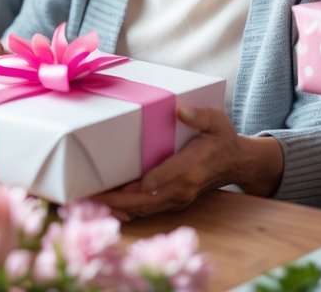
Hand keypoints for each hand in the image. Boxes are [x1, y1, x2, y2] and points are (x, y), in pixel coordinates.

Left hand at [94, 107, 282, 218]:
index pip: (157, 181)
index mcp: (190, 168)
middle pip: (142, 202)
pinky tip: (108, 206)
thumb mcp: (216, 121)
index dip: (132, 188)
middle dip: (112, 202)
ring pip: (142, 210)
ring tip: (88, 203)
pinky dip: (126, 210)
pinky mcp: (174, 202)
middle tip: (84, 199)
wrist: (237, 163)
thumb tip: (180, 110)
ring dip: (115, 208)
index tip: (107, 189)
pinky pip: (147, 211)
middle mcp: (182, 188)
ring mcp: (178, 199)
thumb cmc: (222, 138)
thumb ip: (199, 116)